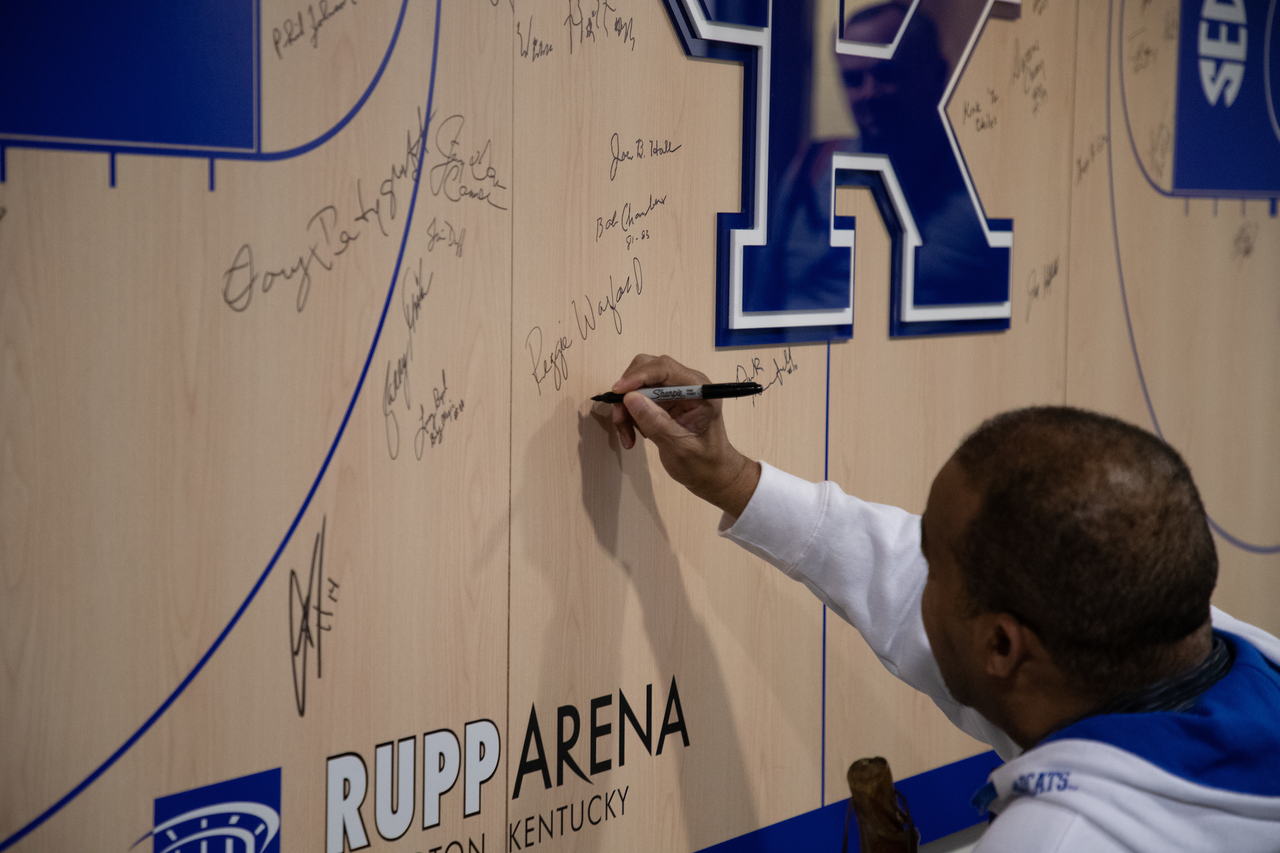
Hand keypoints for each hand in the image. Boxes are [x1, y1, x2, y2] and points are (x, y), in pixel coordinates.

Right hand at [608, 354, 760, 517]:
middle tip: (619, 418)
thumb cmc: (703, 463)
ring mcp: (674, 392)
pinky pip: (638, 399)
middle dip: (628, 392)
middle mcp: (687, 384)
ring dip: (626, 409)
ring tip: (628, 437)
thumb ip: (655, 422)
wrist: (711, 475)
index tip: (618, 391)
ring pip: (639, 385)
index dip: (638, 376)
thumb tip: (629, 398)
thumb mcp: (678, 446)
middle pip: (648, 369)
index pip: (665, 368)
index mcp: (699, 389)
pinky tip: (634, 437)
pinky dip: (630, 416)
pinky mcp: (664, 401)